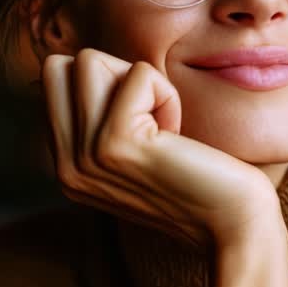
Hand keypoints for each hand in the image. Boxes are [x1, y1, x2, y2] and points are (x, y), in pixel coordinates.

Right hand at [40, 49, 281, 248]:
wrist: (233, 224)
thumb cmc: (196, 177)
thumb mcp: (131, 150)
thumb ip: (97, 118)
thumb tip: (82, 64)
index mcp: (65, 166)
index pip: (53, 79)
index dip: (107, 85)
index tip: (141, 126)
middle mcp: (65, 167)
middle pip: (61, 65)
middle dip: (114, 75)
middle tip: (150, 119)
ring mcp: (85, 157)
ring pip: (89, 62)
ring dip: (141, 84)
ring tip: (163, 127)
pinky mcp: (115, 144)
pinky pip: (138, 75)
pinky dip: (166, 94)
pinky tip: (176, 134)